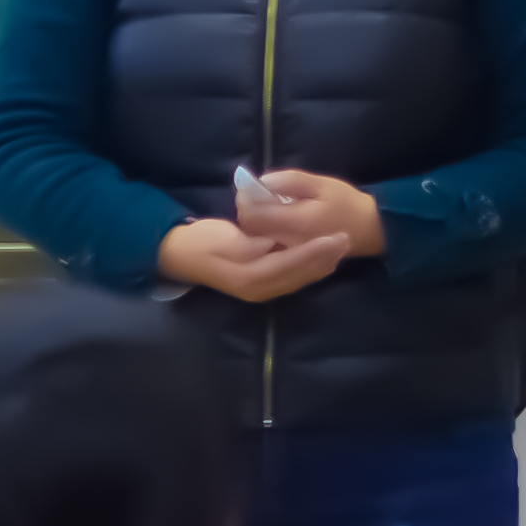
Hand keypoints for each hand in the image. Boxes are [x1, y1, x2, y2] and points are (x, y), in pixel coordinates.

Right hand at [158, 216, 349, 303]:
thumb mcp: (228, 238)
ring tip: (341, 247)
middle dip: (326, 258)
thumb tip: (279, 244)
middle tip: (347, 239)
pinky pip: (291, 277)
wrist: (178, 253)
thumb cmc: (201, 241)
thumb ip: (256, 243)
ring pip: (299, 278)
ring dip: (322, 263)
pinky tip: (320, 258)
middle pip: (301, 274)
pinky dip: (309, 267)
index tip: (337, 236)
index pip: (293, 262)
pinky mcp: (259, 285)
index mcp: (252, 277)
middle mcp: (260, 288)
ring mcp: (260, 290)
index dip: (316, 249)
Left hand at [238, 169, 387, 261]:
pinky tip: (273, 222)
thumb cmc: (346, 203)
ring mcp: (291, 255)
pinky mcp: (293, 261)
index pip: (254, 215)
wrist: (369, 230)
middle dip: (247, 210)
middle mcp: (290, 243)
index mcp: (298, 223)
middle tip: (255, 195)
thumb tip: (262, 181)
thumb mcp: (321, 184)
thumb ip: (291, 181)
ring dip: (254, 222)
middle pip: (251, 229)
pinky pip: (268, 246)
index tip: (250, 187)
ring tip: (265, 207)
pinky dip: (263, 233)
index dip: (245, 199)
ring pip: (256, 240)